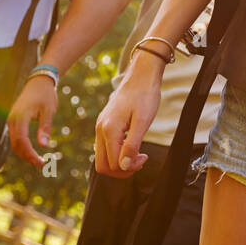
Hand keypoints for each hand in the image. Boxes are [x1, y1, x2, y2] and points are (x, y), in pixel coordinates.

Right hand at [8, 74, 58, 167]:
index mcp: (20, 117)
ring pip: (14, 142)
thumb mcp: (49, 111)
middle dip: (27, 156)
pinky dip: (22, 146)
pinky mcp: (14, 121)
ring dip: (24, 153)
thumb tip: (44, 145)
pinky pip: (15, 137)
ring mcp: (11, 120)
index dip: (30, 154)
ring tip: (37, 160)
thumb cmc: (45, 95)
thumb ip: (45, 127)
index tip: (40, 162)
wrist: (38, 82)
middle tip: (41, 164)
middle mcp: (12, 119)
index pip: (22, 141)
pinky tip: (31, 151)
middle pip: (16, 144)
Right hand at [94, 54, 162, 175]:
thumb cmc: (145, 96)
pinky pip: (106, 146)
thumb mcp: (143, 122)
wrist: (141, 76)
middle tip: (140, 159)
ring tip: (138, 153)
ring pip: (103, 157)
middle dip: (122, 168)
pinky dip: (117, 151)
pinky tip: (131, 144)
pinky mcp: (104, 124)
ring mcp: (101, 126)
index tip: (144, 158)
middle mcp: (100, 129)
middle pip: (103, 165)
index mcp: (109, 130)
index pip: (112, 164)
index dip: (129, 168)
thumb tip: (124, 166)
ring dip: (119, 161)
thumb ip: (132, 145)